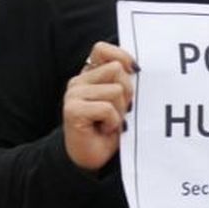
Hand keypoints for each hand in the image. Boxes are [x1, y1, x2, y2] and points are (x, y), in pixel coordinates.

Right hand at [63, 42, 136, 172]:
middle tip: (119, 111)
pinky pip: (107, 108)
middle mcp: (79, 81)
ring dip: (120, 110)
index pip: (102, 49)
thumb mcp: (123, 101)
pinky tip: (103, 129)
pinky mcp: (72, 109)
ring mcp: (73, 94)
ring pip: (115, 90)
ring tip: (110, 122)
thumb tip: (135, 66)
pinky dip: (112, 122)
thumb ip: (124, 81)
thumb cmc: (111, 128)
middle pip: (117, 70)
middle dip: (127, 92)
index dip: (121, 57)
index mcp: (91, 75)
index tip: (133, 71)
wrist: (91, 158)